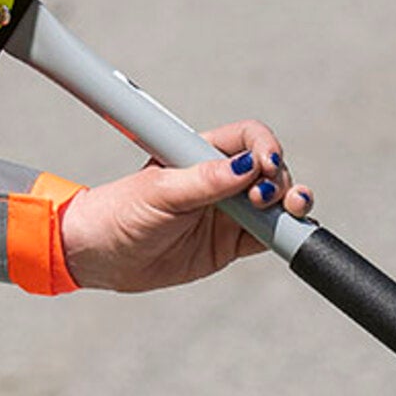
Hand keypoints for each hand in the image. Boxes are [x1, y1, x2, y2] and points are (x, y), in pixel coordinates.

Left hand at [60, 122, 313, 293]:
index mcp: (199, 154)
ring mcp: (228, 211)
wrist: (101, 256)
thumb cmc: (120, 213)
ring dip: (291, 203)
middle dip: (278, 179)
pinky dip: (286, 234)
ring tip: (293, 210)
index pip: (246, 139)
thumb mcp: (160, 193)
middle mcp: (219, 180)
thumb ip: (204, 181)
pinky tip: (294, 233)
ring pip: (275, 202)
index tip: (265, 164)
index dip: (264, 147)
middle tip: (263, 197)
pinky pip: (268, 236)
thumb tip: (247, 166)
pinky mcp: (232, 243)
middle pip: (269, 170)